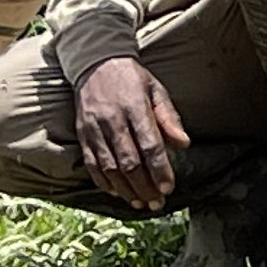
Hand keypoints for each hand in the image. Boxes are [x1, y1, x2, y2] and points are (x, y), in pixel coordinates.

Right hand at [73, 55, 188, 210]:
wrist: (95, 63)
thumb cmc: (132, 78)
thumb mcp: (156, 89)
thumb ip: (169, 117)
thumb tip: (184, 144)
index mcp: (135, 106)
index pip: (150, 145)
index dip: (159, 169)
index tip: (168, 187)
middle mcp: (113, 120)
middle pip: (129, 162)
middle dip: (144, 186)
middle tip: (157, 203)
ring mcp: (94, 128)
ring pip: (109, 167)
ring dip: (125, 189)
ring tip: (140, 203)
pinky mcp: (82, 134)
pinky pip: (91, 164)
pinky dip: (103, 181)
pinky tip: (117, 192)